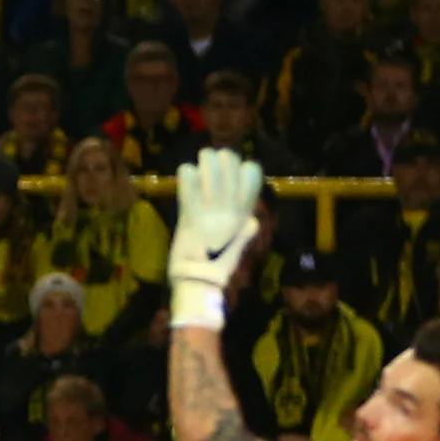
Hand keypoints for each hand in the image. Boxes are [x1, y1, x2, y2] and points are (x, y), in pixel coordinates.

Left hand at [168, 150, 266, 331]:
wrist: (198, 282)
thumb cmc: (215, 268)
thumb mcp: (237, 247)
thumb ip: (244, 232)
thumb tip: (252, 220)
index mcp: (244, 214)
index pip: (254, 174)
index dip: (243, 167)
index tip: (233, 171)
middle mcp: (231, 208)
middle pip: (231, 161)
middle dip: (220, 158)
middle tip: (211, 162)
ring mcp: (212, 210)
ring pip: (211, 167)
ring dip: (204, 161)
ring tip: (200, 165)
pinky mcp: (190, 216)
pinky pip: (189, 185)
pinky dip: (186, 175)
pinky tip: (185, 174)